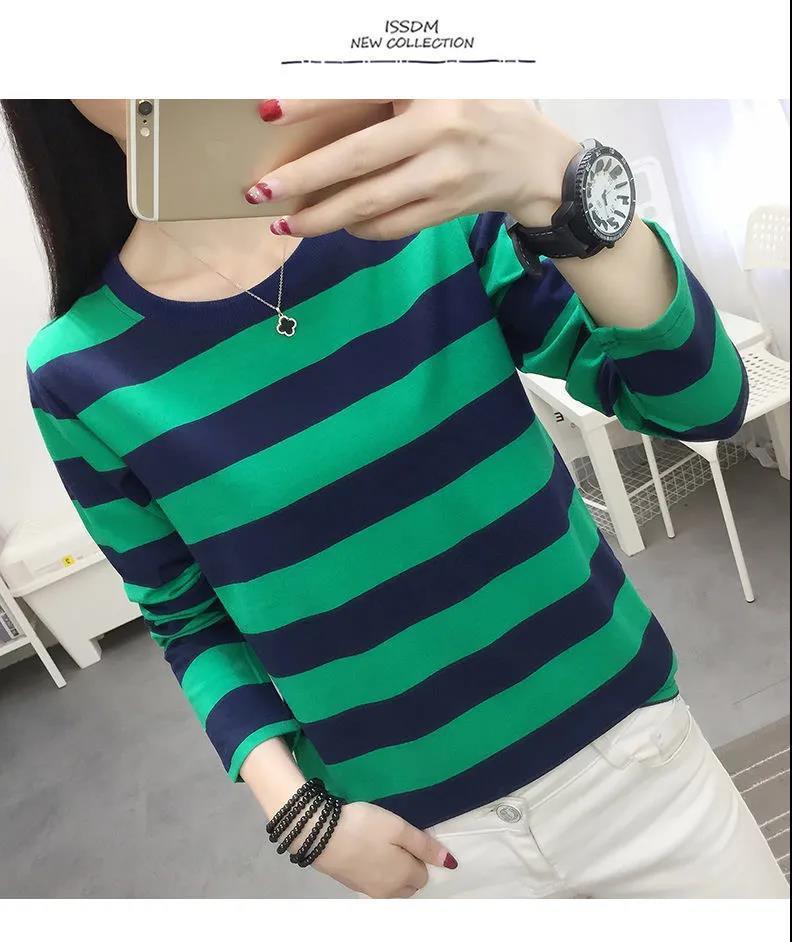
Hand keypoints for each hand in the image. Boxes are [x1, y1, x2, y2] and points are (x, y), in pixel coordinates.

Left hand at [246, 99, 581, 239]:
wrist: (540, 162)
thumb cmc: (485, 109)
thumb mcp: (446, 81)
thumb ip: (395, 91)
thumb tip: (325, 116)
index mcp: (432, 87)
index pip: (360, 91)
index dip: (312, 103)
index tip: (267, 111)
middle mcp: (439, 131)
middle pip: (356, 161)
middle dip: (302, 181)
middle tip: (260, 193)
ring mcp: (445, 176)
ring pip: (371, 203)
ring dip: (323, 218)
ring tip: (287, 225)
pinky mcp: (450, 209)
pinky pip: (394, 225)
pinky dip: (361, 229)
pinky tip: (338, 227)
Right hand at [306, 800, 456, 897]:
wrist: (321, 834)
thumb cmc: (365, 827)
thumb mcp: (399, 828)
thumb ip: (425, 846)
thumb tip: (451, 863)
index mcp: (404, 878)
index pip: (424, 874)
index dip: (418, 855)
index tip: (406, 838)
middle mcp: (389, 892)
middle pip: (409, 884)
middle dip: (407, 867)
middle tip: (394, 841)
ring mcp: (369, 891)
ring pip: (391, 886)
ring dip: (392, 871)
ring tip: (379, 845)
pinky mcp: (352, 885)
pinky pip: (375, 883)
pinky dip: (375, 871)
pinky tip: (365, 852)